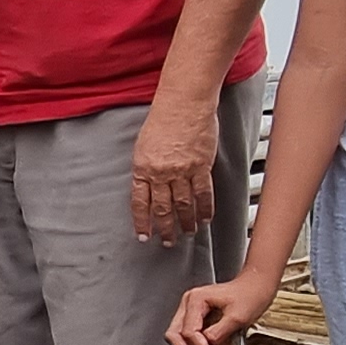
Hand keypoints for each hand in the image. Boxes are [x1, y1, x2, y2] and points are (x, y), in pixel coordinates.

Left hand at [130, 92, 218, 243]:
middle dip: (165, 229)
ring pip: (183, 205)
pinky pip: (203, 193)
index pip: (140, 203)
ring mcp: (182, 171)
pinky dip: (205, 208)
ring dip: (186, 222)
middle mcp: (161, 172)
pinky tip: (205, 218)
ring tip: (188, 233)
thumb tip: (149, 186)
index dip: (142, 222)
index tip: (144, 237)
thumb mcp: (144, 144)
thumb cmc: (163, 118)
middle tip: (168, 242)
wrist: (184, 102)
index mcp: (142, 167)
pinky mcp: (201, 166)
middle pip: (162, 209)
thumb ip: (146, 167)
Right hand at [167, 267, 275, 344]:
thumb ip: (219, 334)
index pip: (189, 331)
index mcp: (196, 299)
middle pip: (175, 334)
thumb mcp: (237, 318)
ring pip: (177, 336)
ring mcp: (190, 309)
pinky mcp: (195, 316)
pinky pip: (187, 335)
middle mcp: (189, 303)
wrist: (256, 286)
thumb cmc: (250, 295)